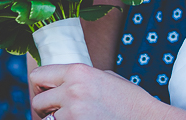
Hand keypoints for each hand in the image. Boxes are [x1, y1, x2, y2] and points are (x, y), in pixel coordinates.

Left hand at [30, 63, 161, 119]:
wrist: (147, 119)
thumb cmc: (129, 100)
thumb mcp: (104, 78)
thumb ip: (79, 78)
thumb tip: (58, 84)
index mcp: (78, 71)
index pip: (38, 75)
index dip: (39, 87)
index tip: (45, 95)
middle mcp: (72, 90)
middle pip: (37, 101)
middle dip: (44, 110)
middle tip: (56, 114)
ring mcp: (73, 113)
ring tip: (74, 117)